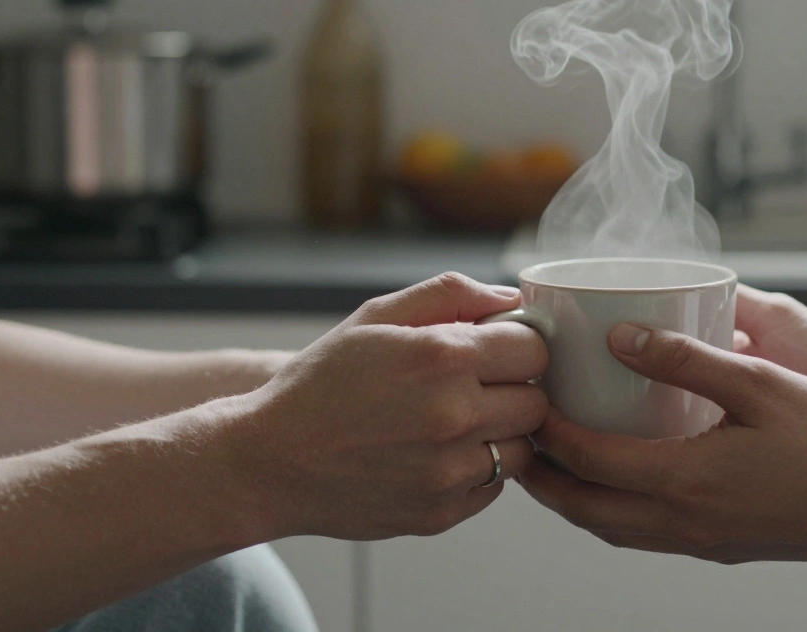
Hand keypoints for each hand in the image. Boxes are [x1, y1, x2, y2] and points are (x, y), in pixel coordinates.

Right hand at [230, 273, 549, 540]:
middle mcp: (455, 415)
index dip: (517, 345)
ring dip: (501, 434)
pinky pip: (494, 486)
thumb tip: (508, 297)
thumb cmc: (321, 384)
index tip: (497, 351)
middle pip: (537, 401)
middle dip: (514, 389)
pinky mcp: (442, 512)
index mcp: (443, 357)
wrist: (269, 461)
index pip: (534, 348)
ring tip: (454, 422)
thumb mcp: (377, 317)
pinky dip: (477, 469)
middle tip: (475, 387)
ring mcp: (450, 471)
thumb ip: (450, 294)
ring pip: (522, 449)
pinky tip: (436, 454)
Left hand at [518, 323, 806, 563]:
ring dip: (574, 500)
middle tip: (521, 440)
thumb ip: (686, 360)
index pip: (587, 459)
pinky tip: (620, 483)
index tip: (531, 399)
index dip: (548, 431)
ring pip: (612, 530)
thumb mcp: (759, 384)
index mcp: (685, 480)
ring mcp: (702, 542)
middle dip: (543, 479)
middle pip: (584, 509)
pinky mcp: (721, 548)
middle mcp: (683, 522)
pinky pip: (644, 536)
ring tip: (556, 462)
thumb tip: (618, 338)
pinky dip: (612, 513)